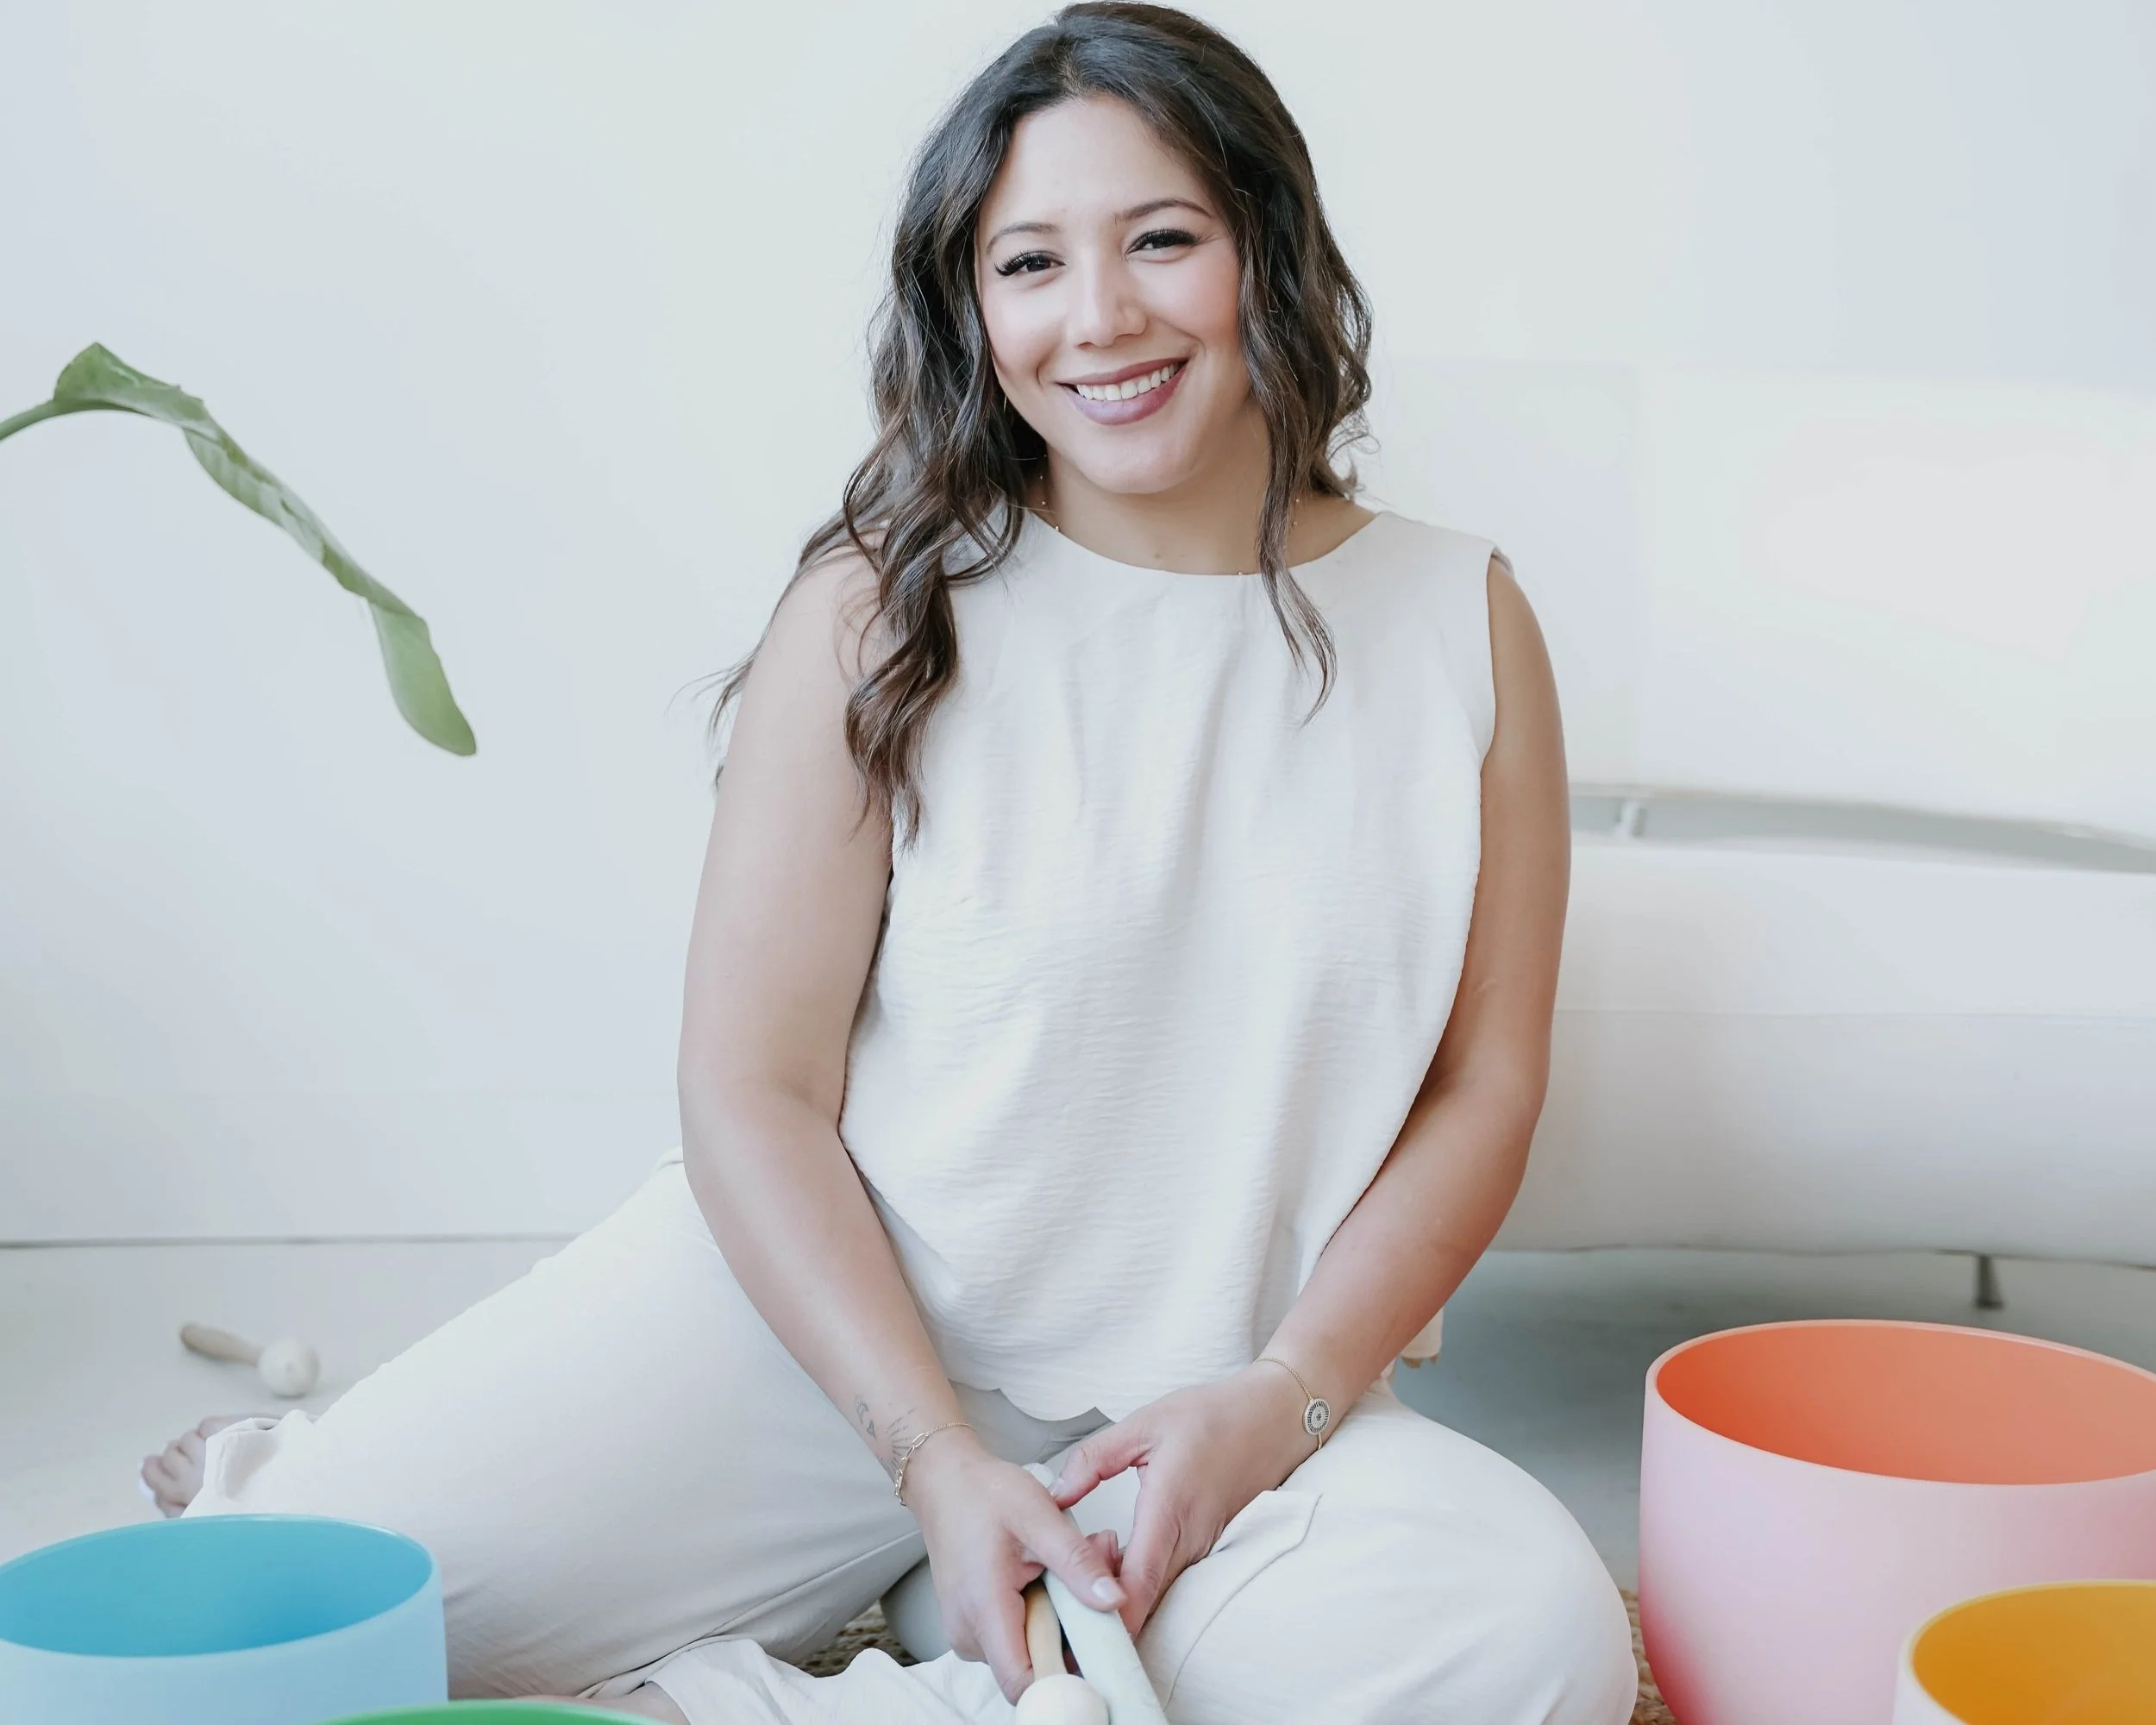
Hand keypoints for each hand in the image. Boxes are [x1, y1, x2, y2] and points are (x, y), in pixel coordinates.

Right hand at [901, 1429, 1126, 1701]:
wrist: (945, 1483)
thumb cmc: (984, 1494)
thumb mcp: (1040, 1516)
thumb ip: (1078, 1561)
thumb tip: (1114, 1600)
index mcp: (984, 1609)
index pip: (1024, 1683)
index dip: (1064, 1683)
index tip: (1097, 1660)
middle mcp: (970, 1633)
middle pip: (1035, 1668)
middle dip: (1073, 1636)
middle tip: (1093, 1586)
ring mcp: (969, 1634)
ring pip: (1029, 1653)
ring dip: (1059, 1623)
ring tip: (1066, 1573)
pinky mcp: (974, 1628)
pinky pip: (1017, 1639)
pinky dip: (1041, 1617)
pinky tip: (1047, 1579)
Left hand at [1047, 1365, 1315, 1633]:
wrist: (1273, 1419)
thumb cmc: (1213, 1417)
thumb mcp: (1142, 1424)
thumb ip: (1092, 1460)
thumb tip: (1055, 1496)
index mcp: (1168, 1508)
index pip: (1138, 1584)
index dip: (1107, 1614)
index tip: (1075, 1625)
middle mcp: (1190, 1540)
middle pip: (1144, 1600)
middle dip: (1103, 1606)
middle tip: (1063, 1586)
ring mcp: (1204, 1550)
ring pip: (1157, 1592)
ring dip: (1122, 1591)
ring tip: (1088, 1561)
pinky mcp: (1209, 1550)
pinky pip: (1172, 1578)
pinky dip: (1143, 1578)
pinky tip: (1118, 1556)